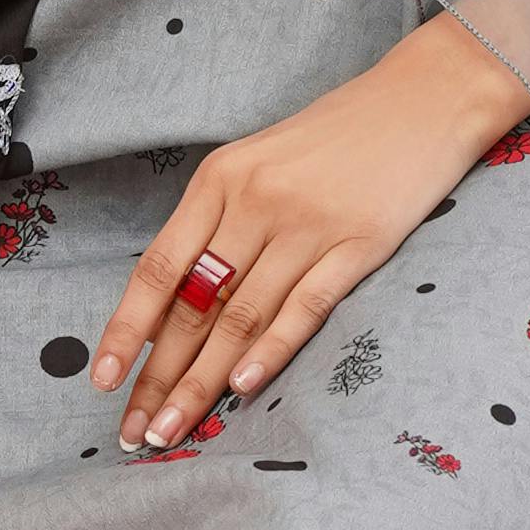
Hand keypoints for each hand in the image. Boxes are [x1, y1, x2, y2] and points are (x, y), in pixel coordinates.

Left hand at [94, 16, 529, 451]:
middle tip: (134, 430)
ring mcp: (307, 225)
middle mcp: (254, 202)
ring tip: (173, 432)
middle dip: (158, 377)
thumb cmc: (339, 134)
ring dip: (202, 382)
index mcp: (219, 179)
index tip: (102, 379)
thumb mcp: (259, 162)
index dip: (125, 329)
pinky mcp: (360, 245)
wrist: (427, 97)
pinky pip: (304, 308)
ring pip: (239, 318)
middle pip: (193, 304)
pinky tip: (241, 389)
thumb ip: (219, 223)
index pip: (158, 269)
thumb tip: (177, 303)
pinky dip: (270, 352)